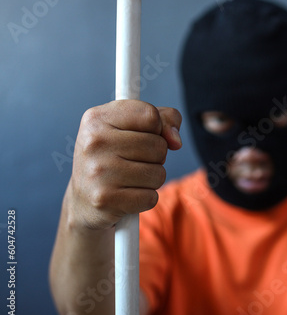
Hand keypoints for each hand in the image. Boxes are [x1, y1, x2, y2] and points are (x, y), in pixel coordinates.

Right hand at [67, 99, 181, 229]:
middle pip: (158, 145)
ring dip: (152, 179)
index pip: (150, 115)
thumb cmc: (113, 157)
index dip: (157, 128)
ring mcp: (97, 171)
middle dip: (156, 156)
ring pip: (158, 173)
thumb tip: (176, 141)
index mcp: (97, 118)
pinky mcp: (105, 199)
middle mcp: (94, 142)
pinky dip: (146, 198)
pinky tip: (127, 195)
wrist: (83, 199)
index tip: (145, 135)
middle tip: (134, 161)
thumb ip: (163, 120)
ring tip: (131, 178)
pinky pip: (151, 197)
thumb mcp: (132, 128)